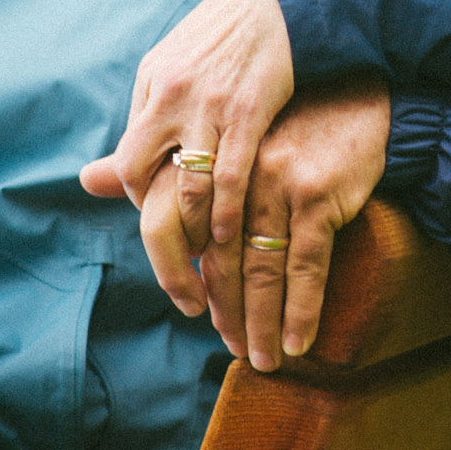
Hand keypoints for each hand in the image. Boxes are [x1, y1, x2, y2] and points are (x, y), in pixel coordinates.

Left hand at [79, 0, 293, 250]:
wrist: (276, 1)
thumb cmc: (224, 36)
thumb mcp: (174, 62)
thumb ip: (149, 109)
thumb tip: (115, 160)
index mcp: (153, 82)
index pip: (127, 157)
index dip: (137, 194)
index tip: (159, 212)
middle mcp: (171, 95)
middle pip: (139, 174)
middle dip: (155, 215)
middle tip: (175, 241)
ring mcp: (209, 106)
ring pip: (187, 186)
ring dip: (191, 226)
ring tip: (201, 251)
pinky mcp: (248, 114)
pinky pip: (230, 178)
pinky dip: (225, 214)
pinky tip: (227, 235)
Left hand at [201, 80, 389, 370]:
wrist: (352, 90)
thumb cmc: (287, 122)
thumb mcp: (228, 137)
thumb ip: (173, 170)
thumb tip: (98, 186)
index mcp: (206, 159)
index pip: (178, 231)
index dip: (186, 279)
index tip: (197, 312)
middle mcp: (234, 173)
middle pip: (221, 259)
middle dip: (227, 312)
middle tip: (234, 348)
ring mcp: (275, 183)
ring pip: (262, 269)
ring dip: (262, 322)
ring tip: (265, 358)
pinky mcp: (316, 193)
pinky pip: (305, 265)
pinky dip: (302, 309)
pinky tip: (300, 340)